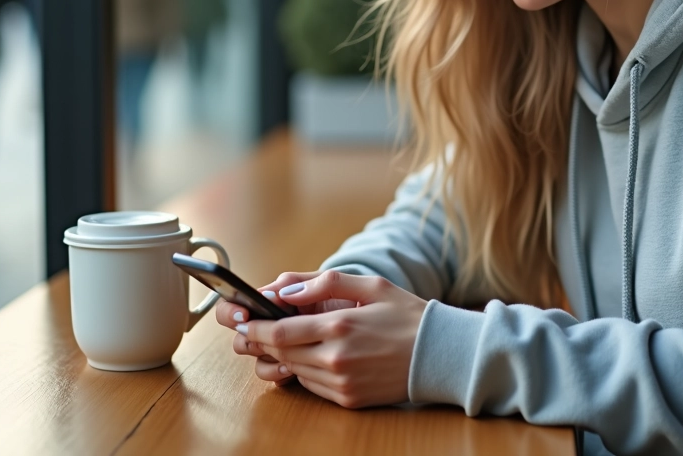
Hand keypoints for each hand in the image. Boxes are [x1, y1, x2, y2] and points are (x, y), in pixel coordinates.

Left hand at [237, 271, 426, 408]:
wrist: (440, 355)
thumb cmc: (407, 315)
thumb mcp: (370, 286)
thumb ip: (324, 283)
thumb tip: (284, 289)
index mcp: (340, 326)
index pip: (279, 332)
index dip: (254, 327)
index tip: (241, 320)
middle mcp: (336, 359)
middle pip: (280, 353)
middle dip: (262, 341)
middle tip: (253, 328)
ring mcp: (342, 383)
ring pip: (293, 370)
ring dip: (284, 355)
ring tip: (288, 338)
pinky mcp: (348, 399)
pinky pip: (312, 386)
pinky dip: (305, 370)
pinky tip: (315, 355)